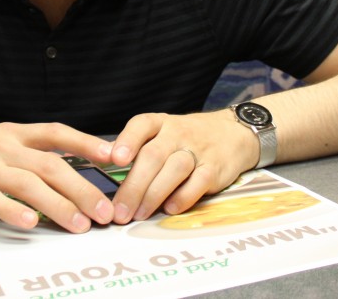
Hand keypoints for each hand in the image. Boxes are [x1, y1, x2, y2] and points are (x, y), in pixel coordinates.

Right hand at [0, 122, 115, 232]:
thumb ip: (26, 161)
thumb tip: (67, 181)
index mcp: (13, 135)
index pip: (57, 133)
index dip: (86, 143)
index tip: (114, 156)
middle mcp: (3, 146)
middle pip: (51, 165)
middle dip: (82, 188)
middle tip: (105, 212)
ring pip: (28, 183)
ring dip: (58, 205)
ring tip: (80, 225)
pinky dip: (13, 211)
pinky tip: (29, 224)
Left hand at [106, 110, 255, 223]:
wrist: (232, 133)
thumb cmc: (187, 139)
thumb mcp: (162, 134)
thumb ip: (138, 149)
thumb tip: (105, 168)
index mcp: (160, 123)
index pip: (141, 125)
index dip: (127, 141)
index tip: (115, 159)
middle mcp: (178, 133)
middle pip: (153, 156)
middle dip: (134, 185)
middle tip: (120, 211)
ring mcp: (198, 149)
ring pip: (174, 169)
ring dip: (154, 195)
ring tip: (139, 215)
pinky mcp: (215, 167)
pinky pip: (198, 182)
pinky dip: (183, 197)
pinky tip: (169, 209)